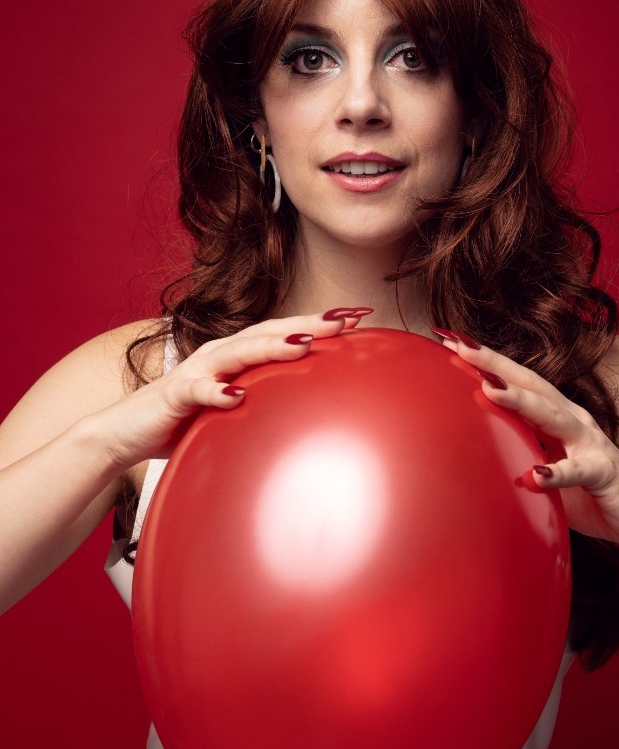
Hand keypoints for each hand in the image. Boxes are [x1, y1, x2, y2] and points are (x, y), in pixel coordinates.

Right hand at [98, 308, 371, 471]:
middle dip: (308, 324)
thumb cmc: (187, 419)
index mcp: (239, 354)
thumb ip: (270, 404)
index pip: (286, 331)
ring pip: (239, 352)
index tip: (361, 316)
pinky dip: (217, 391)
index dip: (321, 322)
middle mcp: (221, 353)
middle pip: (270, 332)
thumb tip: (317, 414)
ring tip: (302, 347)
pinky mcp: (175, 394)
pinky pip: (198, 391)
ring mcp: (198, 370)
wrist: (126, 432)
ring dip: (270, 347)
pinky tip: (236, 396)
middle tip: (345, 321)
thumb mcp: (237, 410)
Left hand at [434, 331, 618, 551]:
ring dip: (521, 401)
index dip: (485, 360)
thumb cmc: (592, 493)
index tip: (447, 338)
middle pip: (531, 384)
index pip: (516, 380)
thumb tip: (466, 461)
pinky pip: (579, 471)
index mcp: (556, 415)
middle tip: (460, 346)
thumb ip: (515, 459)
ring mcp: (590, 443)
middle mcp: (572, 420)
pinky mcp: (605, 473)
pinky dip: (557, 473)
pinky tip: (534, 476)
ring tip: (490, 389)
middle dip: (495, 363)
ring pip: (552, 415)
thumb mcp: (544, 472)